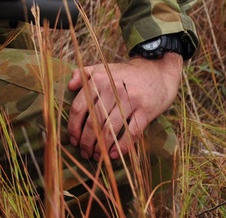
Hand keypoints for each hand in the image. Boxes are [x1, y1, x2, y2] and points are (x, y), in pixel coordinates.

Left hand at [67, 54, 183, 160]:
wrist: (157, 72)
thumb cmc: (125, 74)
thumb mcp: (102, 68)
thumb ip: (83, 74)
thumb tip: (69, 86)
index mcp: (98, 80)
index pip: (79, 107)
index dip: (73, 126)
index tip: (72, 139)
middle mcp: (112, 90)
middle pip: (93, 121)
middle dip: (86, 141)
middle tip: (84, 152)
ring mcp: (130, 100)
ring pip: (111, 129)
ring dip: (102, 147)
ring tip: (97, 157)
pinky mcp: (146, 111)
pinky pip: (132, 132)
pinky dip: (122, 146)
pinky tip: (114, 155)